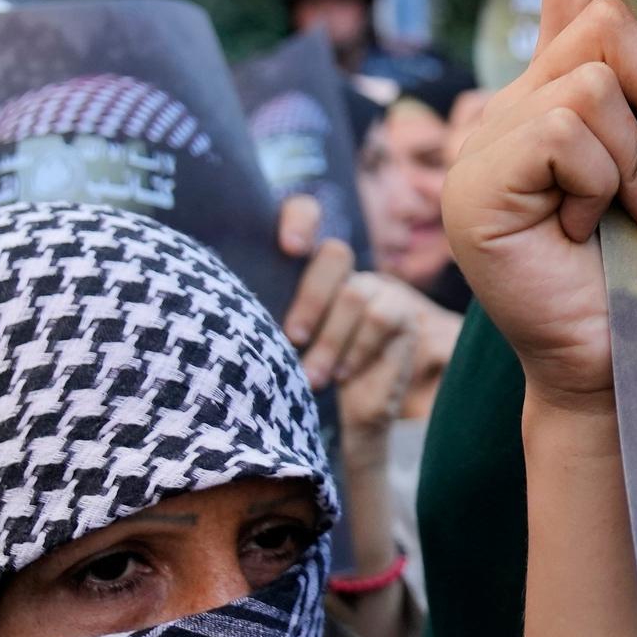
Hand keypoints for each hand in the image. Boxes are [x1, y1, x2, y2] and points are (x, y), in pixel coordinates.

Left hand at [277, 195, 463, 417]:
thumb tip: (234, 308)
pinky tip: (343, 374)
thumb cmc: (288, 380)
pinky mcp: (401, 314)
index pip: (306, 212)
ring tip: (313, 379)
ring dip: (330, 341)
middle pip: (335, 253)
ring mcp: (374, 289)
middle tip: (292, 339)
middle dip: (311, 299)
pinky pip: (380, 318)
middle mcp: (340, 271)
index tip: (290, 249)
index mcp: (300, 266)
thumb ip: (257, 315)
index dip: (301, 219)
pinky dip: (357, 349)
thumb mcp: (266, 342)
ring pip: (355, 294)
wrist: (334, 424)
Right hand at [444, 0, 636, 412]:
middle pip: (604, 25)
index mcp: (558, 97)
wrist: (614, 367)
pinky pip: (569, 132)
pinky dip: (604, 183)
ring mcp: (484, 144)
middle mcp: (511, 108)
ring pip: (592, 84)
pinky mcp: (477, 186)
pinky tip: (594, 234)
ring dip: (636, 158)